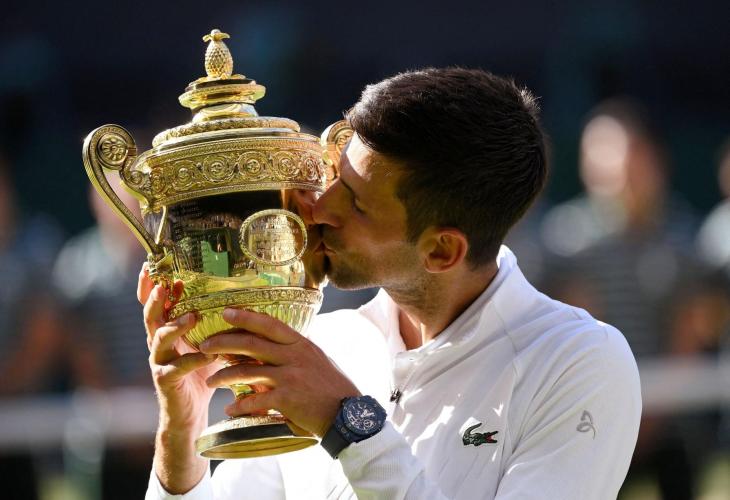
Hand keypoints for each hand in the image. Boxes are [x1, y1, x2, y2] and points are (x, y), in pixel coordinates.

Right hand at [137, 265, 219, 429]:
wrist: (189, 412)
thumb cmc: (201, 372)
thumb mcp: (209, 341)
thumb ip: (216, 323)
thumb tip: (242, 299)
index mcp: (167, 330)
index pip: (156, 304)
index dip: (154, 287)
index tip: (158, 268)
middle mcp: (158, 343)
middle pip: (150, 315)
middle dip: (155, 298)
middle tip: (165, 285)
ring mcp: (159, 362)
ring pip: (159, 338)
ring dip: (175, 325)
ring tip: (192, 316)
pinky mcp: (165, 380)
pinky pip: (177, 367)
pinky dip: (193, 359)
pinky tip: (208, 354)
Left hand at [200, 308, 360, 436]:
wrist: (348, 414)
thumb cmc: (332, 388)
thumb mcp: (315, 360)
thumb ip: (294, 352)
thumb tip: (273, 347)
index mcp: (301, 344)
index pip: (269, 324)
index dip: (246, 317)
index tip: (226, 312)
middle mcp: (294, 356)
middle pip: (251, 344)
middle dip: (224, 342)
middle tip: (205, 345)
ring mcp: (290, 377)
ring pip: (248, 371)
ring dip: (224, 377)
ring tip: (211, 381)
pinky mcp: (286, 399)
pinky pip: (255, 400)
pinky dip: (239, 405)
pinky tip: (230, 409)